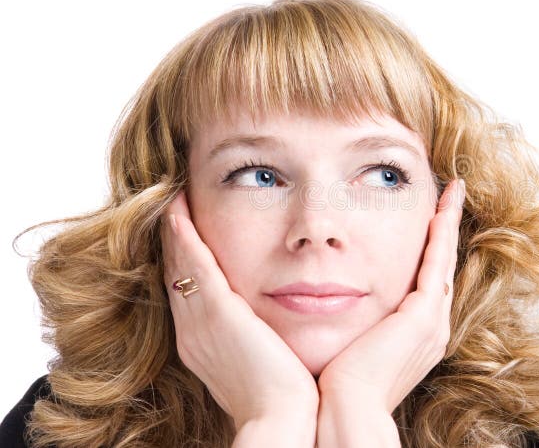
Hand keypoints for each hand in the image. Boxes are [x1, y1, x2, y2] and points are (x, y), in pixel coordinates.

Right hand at [160, 190, 318, 430]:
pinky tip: (180, 213)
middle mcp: (193, 331)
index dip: (184, 259)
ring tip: (174, 199)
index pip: (187, 290)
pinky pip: (196, 267)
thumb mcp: (265, 358)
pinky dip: (186, 239)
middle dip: (174, 239)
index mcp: (203, 343)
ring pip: (180, 265)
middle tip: (173, 205)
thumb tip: (272, 322)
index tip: (186, 231)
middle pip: (176, 274)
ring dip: (176, 230)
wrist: (284, 419)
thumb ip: (259, 336)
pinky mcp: (218, 315)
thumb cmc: (284, 394)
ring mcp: (201, 323)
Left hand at [316, 178, 465, 412]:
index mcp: (415, 336)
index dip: (430, 250)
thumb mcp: (347, 346)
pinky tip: (441, 207)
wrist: (344, 412)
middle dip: (445, 230)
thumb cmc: (335, 387)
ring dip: (447, 224)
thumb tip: (319, 299)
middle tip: (448, 197)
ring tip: (449, 193)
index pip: (426, 282)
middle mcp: (431, 327)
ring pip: (443, 259)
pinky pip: (436, 263)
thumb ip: (348, 322)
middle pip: (441, 267)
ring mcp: (431, 322)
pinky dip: (442, 233)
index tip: (429, 221)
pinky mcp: (423, 317)